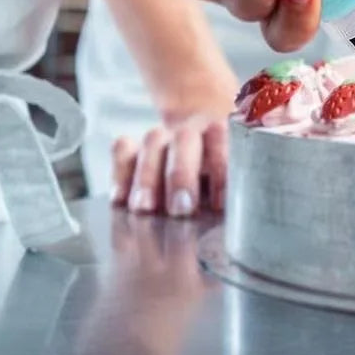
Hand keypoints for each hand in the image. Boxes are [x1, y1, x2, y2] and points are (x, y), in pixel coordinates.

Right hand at [111, 114, 228, 216]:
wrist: (201, 134)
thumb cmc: (222, 167)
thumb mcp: (233, 175)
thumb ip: (233, 192)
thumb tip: (234, 224)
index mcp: (223, 133)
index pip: (223, 144)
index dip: (220, 173)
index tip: (218, 205)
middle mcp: (192, 131)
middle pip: (185, 140)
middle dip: (181, 175)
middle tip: (180, 209)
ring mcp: (162, 137)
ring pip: (152, 142)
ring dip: (148, 177)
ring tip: (145, 208)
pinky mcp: (135, 147)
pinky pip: (122, 149)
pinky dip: (120, 172)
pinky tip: (121, 200)